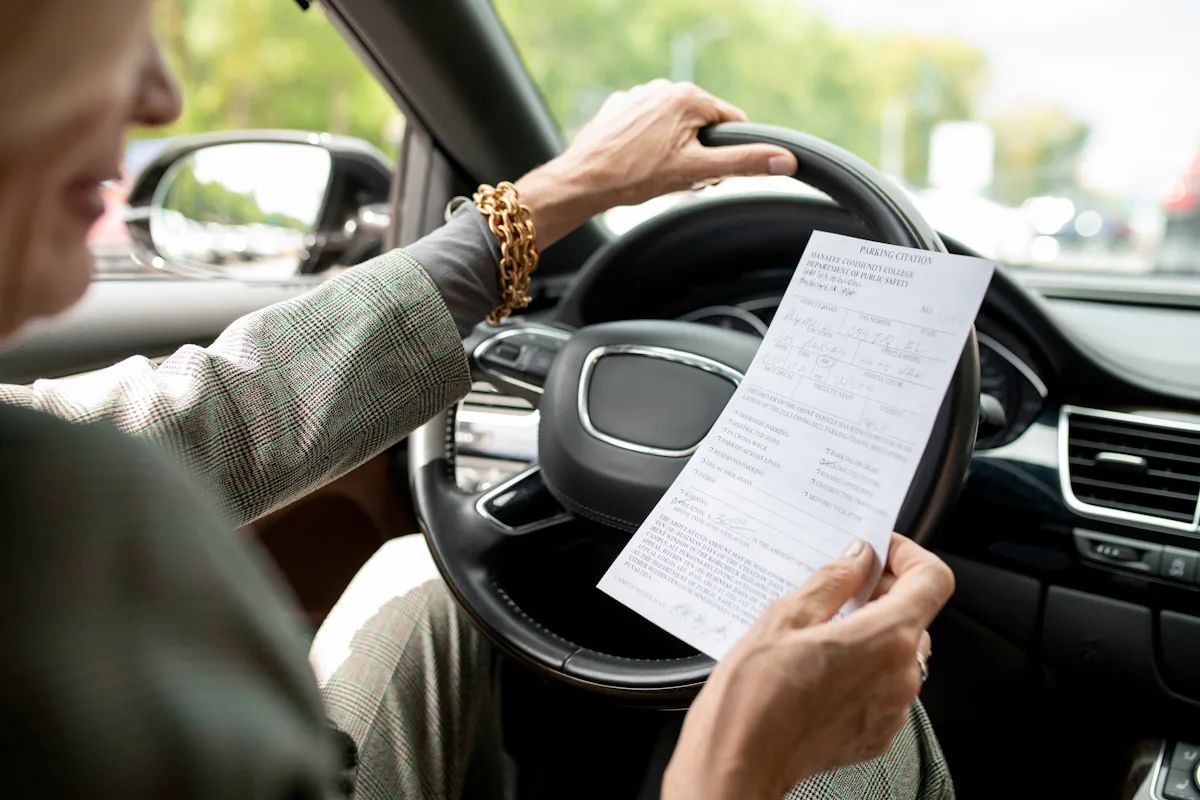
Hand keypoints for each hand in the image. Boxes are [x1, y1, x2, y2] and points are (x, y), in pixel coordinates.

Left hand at [514, 80, 797, 246]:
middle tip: (678, 177)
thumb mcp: (697, 172)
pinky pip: (648, 125)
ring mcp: (639, 95)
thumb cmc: (635, 177)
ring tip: (654, 172)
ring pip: (675, 125)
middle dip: (699, 152)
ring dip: (674, 148)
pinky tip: (636, 163)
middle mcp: (664, 88)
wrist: (583, 181)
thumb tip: (784, 159)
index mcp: (689, 97)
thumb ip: (743, 162)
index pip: (732, 121)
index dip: (727, 152)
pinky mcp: (619, 107)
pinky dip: (648, 144)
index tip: (708, 173)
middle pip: (702, 123)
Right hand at [662, 535, 953, 799]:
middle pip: (915, 615)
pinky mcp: (876, 733)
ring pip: (898, 652)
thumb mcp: (785, 616)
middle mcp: (901, 676)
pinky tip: (819, 664)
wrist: (737, 763)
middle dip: (882, 592)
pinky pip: (883, 687)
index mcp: (885, 639)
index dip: (909, 555)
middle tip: (840, 584)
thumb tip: (857, 557)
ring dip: (870, 630)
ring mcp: (892, 710)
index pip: (933, 580)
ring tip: (820, 627)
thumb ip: (832, 580)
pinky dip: (862, 667)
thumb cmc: (754, 696)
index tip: (881, 549)